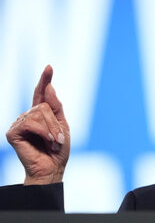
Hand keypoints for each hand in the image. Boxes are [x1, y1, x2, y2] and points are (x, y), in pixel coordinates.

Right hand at [6, 65, 69, 184]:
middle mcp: (29, 115)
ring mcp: (19, 123)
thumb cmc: (58, 148)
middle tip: (59, 138)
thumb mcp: (62, 125)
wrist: (52, 167)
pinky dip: (43, 132)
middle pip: (44, 104)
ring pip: (38, 112)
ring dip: (51, 129)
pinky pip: (30, 123)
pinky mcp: (13, 132)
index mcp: (42, 112)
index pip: (41, 92)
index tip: (49, 67)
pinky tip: (45, 141)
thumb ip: (56, 106)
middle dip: (55, 122)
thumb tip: (49, 87)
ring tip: (54, 142)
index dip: (45, 79)